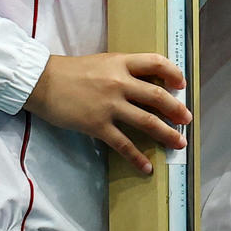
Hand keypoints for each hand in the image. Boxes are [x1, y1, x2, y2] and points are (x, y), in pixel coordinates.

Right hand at [28, 52, 189, 170]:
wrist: (42, 82)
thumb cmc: (71, 71)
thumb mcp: (102, 62)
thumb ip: (122, 71)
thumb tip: (144, 85)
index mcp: (121, 63)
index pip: (155, 62)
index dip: (173, 72)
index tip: (182, 84)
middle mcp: (119, 82)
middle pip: (157, 96)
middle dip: (176, 109)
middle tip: (187, 119)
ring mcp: (110, 105)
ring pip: (146, 121)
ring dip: (166, 133)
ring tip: (179, 143)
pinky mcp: (98, 125)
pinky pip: (123, 144)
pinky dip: (137, 157)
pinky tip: (147, 167)